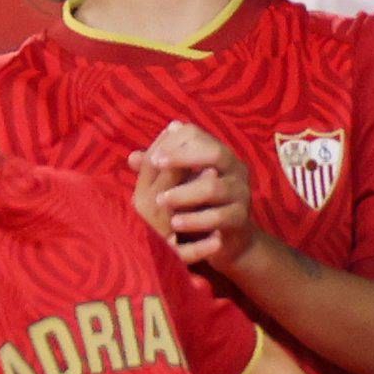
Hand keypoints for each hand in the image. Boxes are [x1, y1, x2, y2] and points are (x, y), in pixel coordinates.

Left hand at [131, 122, 253, 274]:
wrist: (224, 238)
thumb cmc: (197, 205)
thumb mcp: (176, 185)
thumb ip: (158, 172)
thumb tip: (133, 157)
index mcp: (217, 153)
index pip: (196, 134)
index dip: (173, 143)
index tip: (153, 158)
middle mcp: (234, 168)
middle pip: (214, 153)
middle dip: (182, 158)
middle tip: (157, 167)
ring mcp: (240, 192)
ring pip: (214, 187)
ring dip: (184, 193)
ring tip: (160, 201)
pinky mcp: (240, 217)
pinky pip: (219, 216)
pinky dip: (196, 220)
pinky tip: (175, 223)